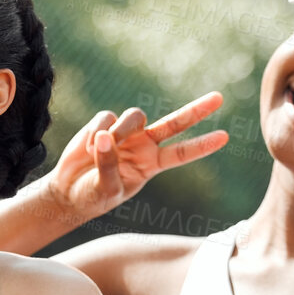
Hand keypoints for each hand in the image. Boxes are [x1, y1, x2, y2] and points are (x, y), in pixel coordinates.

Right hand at [42, 93, 229, 223]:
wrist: (68, 192)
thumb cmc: (92, 196)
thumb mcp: (105, 189)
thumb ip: (108, 165)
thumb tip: (105, 137)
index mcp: (151, 164)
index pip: (182, 153)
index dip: (202, 145)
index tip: (225, 137)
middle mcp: (144, 145)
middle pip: (175, 123)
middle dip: (196, 110)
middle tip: (219, 98)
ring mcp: (126, 133)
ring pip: (135, 116)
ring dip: (120, 130)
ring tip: (99, 147)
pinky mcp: (104, 124)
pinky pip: (106, 118)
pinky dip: (95, 133)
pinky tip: (86, 150)